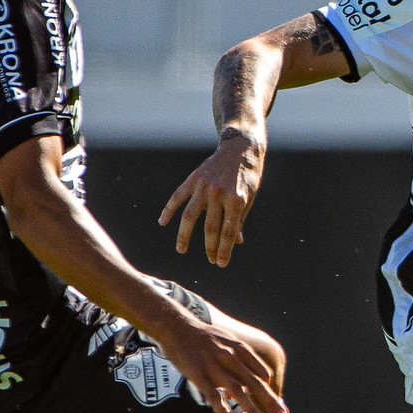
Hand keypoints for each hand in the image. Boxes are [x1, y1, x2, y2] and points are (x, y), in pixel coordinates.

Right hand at [157, 316, 289, 412]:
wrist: (176, 325)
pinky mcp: (197, 373)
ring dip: (251, 409)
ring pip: (237, 391)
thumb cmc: (204, 336)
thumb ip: (244, 356)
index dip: (271, 389)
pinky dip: (222, 409)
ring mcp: (214, 366)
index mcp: (239, 349)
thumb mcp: (229, 339)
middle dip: (270, 401)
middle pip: (254, 383)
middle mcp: (230, 357)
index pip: (261, 372)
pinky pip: (212, 394)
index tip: (280, 405)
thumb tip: (262, 375)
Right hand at [159, 131, 264, 266]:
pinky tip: (162, 222)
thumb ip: (239, 220)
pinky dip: (168, 209)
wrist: (240, 149)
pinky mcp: (193, 179)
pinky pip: (178, 197)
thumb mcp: (250, 198)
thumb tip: (236, 242)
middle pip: (210, 228)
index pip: (228, 232)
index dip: (224, 250)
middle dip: (210, 248)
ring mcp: (204, 186)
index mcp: (236, 200)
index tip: (220, 263)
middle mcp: (218, 194)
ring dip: (184, 235)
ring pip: (190, 216)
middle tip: (211, 260)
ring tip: (182, 249)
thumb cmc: (249, 176)